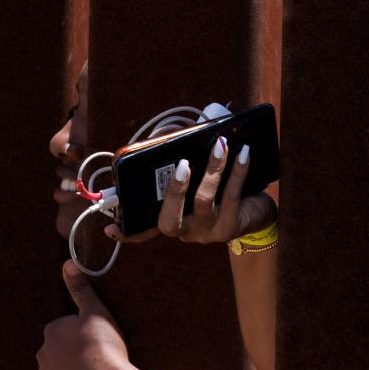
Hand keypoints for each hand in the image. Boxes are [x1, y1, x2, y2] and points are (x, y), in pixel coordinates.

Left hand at [38, 264, 146, 369]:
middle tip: (97, 358)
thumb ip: (80, 289)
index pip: (65, 330)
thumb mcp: (97, 312)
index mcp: (52, 330)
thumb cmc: (105, 346)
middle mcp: (42, 352)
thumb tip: (68, 263)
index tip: (98, 341)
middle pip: (60, 350)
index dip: (83, 335)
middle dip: (74, 353)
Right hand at [131, 134, 276, 247]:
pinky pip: (231, 198)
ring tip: (220, 145)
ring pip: (203, 202)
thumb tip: (176, 135)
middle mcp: (184, 232)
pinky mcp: (229, 230)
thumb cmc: (223, 190)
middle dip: (174, 190)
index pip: (143, 231)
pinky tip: (243, 154)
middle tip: (183, 163)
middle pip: (169, 221)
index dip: (127, 233)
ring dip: (213, 169)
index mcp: (171, 219)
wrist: (258, 211)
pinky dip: (237, 172)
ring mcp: (206, 234)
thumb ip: (183, 164)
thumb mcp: (200, 178)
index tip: (110, 229)